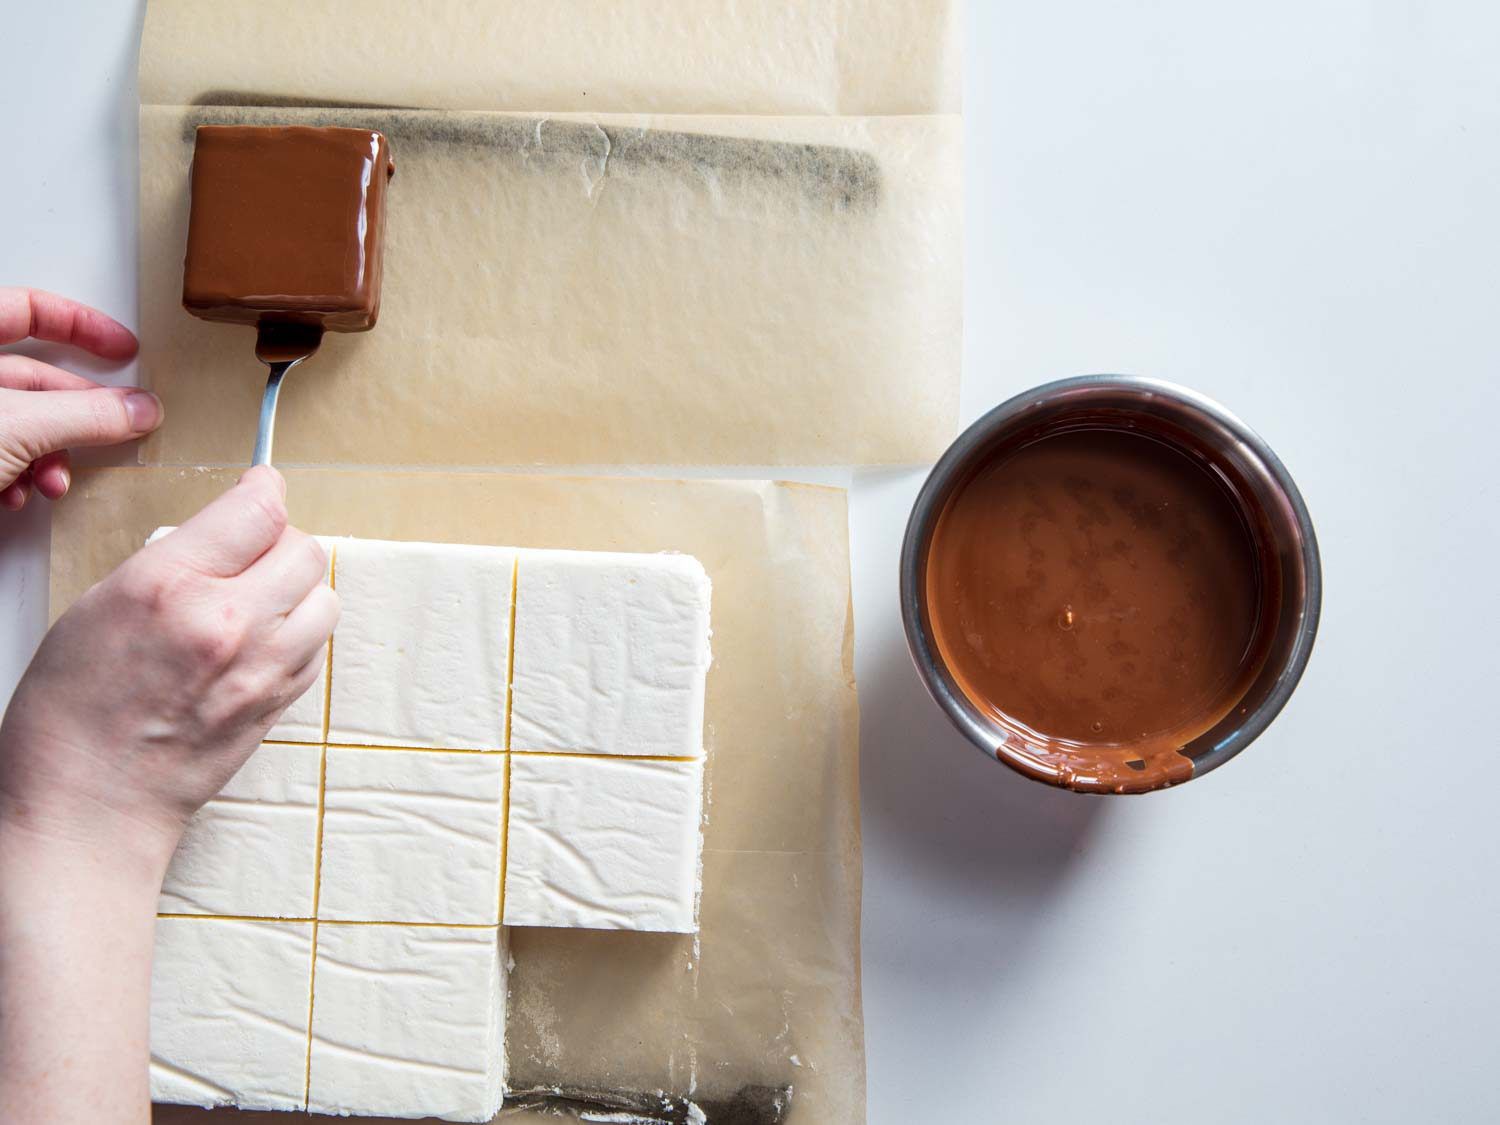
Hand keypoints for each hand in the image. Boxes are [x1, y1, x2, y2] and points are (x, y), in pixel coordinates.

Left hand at [0, 287, 162, 510]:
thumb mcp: (16, 427)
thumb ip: (84, 416)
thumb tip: (139, 409)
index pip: (27, 308)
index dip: (80, 324)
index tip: (122, 348)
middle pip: (36, 379)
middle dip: (76, 416)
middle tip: (115, 429)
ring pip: (24, 423)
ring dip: (50, 457)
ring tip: (53, 480)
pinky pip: (4, 453)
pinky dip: (20, 476)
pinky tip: (19, 494)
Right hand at [0, 465, 339, 869]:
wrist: (90, 805)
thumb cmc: (72, 712)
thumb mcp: (98, 606)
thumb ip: (172, 562)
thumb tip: (226, 530)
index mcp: (169, 587)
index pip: (257, 511)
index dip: (264, 490)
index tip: (261, 487)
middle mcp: (226, 623)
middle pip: (304, 549)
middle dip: (281, 541)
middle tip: (253, 550)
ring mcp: (261, 668)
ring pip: (323, 596)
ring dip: (299, 588)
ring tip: (260, 598)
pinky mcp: (279, 703)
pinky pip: (318, 645)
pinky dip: (301, 632)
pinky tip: (261, 640)